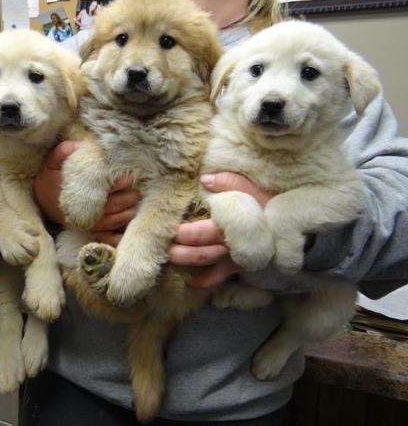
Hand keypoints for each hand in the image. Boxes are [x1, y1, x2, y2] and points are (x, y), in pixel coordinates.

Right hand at [34, 141, 139, 243]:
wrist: (40, 202)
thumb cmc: (48, 179)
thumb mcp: (51, 162)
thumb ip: (63, 151)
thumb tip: (80, 145)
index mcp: (73, 190)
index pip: (99, 186)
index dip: (116, 183)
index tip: (129, 178)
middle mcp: (80, 208)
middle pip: (109, 205)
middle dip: (126, 198)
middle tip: (138, 192)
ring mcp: (83, 220)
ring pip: (109, 220)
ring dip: (124, 214)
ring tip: (136, 205)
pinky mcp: (85, 229)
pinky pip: (103, 233)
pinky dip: (115, 231)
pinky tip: (126, 226)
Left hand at [169, 172, 274, 287]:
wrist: (300, 233)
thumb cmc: (274, 206)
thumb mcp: (255, 190)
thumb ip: (230, 183)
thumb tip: (205, 179)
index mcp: (231, 224)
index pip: (199, 233)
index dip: (180, 233)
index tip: (166, 227)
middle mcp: (230, 245)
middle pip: (198, 252)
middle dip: (176, 250)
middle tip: (160, 245)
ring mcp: (235, 258)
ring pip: (205, 264)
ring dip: (185, 262)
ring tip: (168, 258)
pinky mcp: (240, 266)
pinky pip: (220, 277)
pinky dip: (204, 280)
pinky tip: (190, 279)